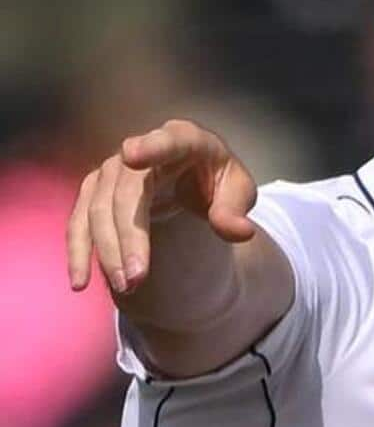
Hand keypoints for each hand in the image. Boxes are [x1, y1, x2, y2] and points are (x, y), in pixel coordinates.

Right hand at [67, 119, 257, 295]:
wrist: (193, 178)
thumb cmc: (218, 181)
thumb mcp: (238, 191)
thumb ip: (235, 209)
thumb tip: (240, 231)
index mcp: (185, 140)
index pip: (170, 141)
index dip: (152, 147)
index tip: (132, 155)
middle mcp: (141, 148)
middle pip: (127, 193)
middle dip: (129, 237)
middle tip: (137, 278)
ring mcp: (112, 169)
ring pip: (98, 210)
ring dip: (107, 251)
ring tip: (125, 286)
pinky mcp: (94, 190)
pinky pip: (80, 222)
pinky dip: (79, 252)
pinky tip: (81, 282)